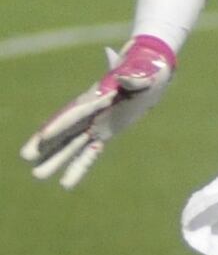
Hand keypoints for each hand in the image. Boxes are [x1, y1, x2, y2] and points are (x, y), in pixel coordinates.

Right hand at [21, 35, 175, 187]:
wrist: (153, 74)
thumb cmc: (149, 70)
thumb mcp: (145, 73)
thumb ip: (135, 78)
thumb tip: (125, 79)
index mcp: (98, 96)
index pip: (75, 112)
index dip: (60, 124)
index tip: (44, 136)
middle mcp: (91, 112)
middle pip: (65, 130)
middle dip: (47, 143)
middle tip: (27, 157)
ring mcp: (95, 124)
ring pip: (72, 145)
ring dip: (57, 159)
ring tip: (38, 175)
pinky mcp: (104, 134)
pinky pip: (90, 153)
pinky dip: (79, 167)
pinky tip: (66, 184)